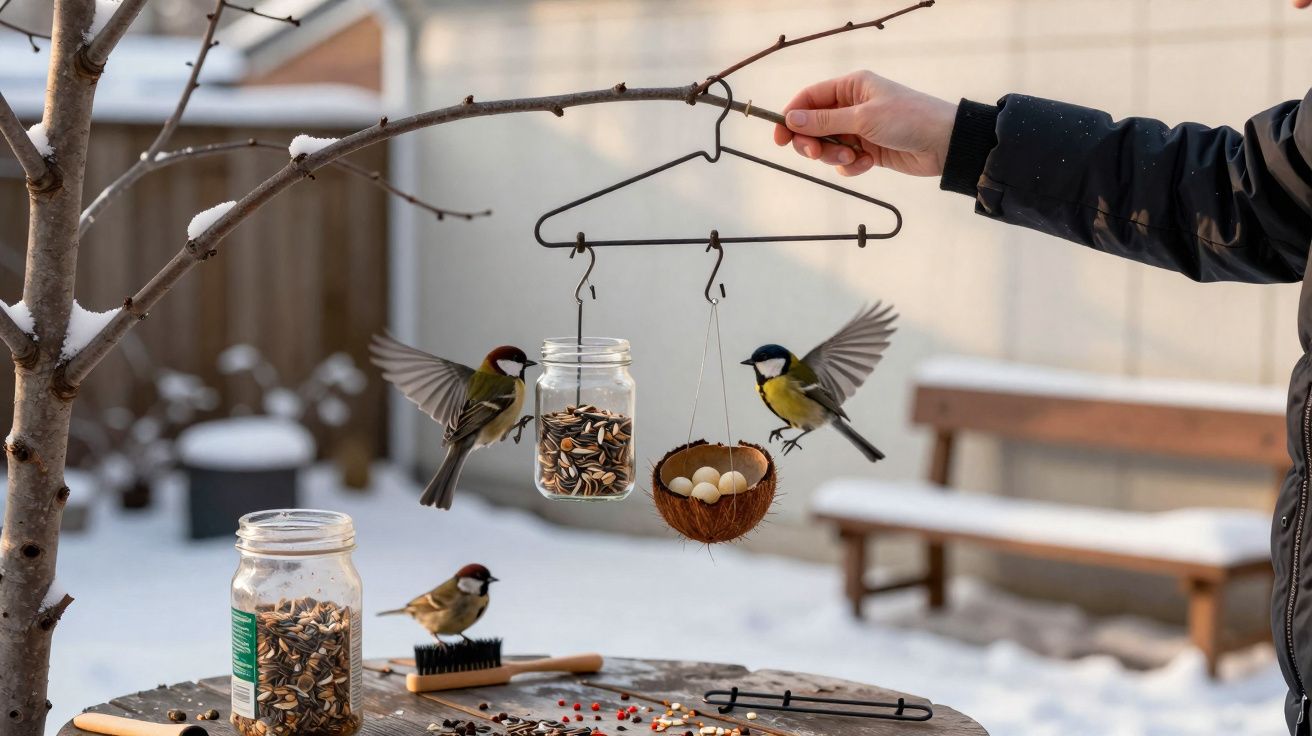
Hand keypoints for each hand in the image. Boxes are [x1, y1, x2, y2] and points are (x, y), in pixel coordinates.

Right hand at [774, 71, 956, 176]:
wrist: (944, 144)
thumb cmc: (908, 119)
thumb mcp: (863, 117)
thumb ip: (825, 120)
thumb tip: (791, 118)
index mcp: (851, 87)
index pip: (809, 98)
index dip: (791, 117)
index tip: (780, 138)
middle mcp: (852, 106)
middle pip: (813, 125)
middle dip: (812, 141)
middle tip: (814, 153)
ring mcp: (859, 129)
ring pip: (827, 146)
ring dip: (833, 155)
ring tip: (853, 158)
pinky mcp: (867, 151)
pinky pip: (844, 161)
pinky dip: (850, 166)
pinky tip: (866, 164)